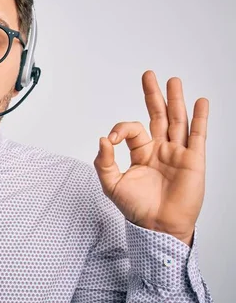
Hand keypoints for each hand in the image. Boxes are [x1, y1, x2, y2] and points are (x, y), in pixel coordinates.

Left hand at [93, 70, 208, 245]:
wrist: (157, 226)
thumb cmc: (136, 208)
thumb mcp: (112, 184)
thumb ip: (104, 161)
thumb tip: (103, 139)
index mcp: (141, 153)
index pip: (132, 129)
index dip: (120, 129)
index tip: (112, 139)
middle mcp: (160, 149)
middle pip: (158, 115)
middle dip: (153, 95)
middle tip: (149, 75)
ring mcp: (178, 153)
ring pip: (177, 120)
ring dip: (176, 100)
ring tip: (173, 81)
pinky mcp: (193, 160)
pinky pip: (198, 135)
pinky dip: (200, 118)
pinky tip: (200, 102)